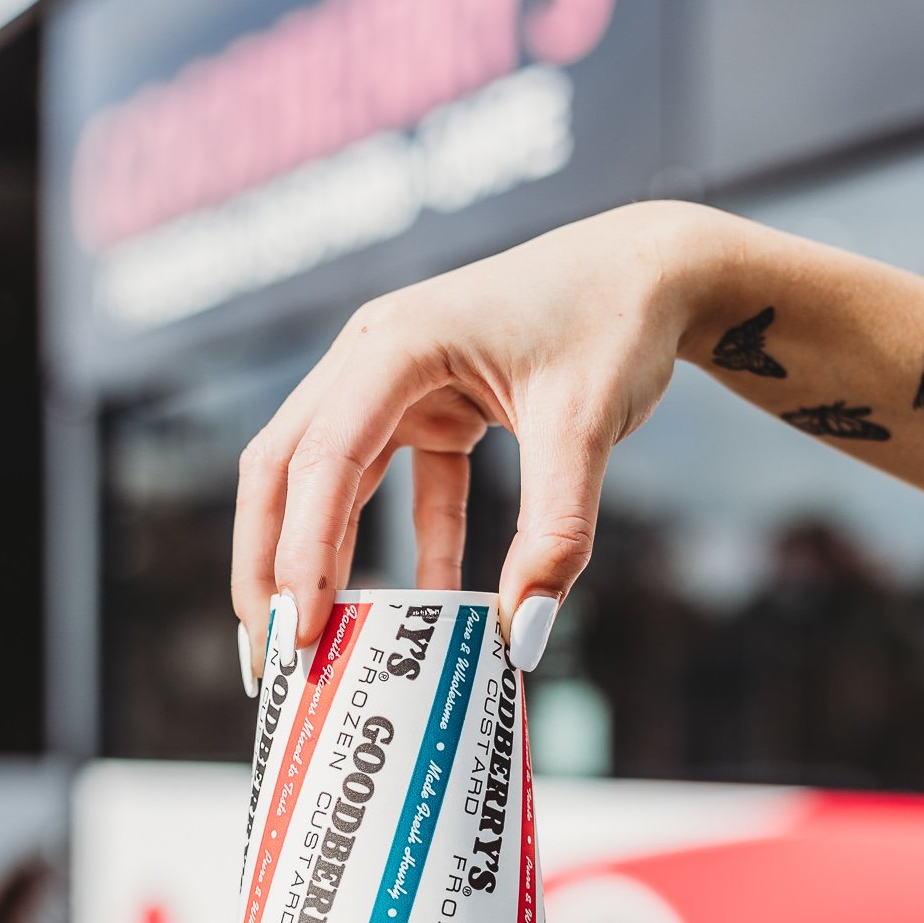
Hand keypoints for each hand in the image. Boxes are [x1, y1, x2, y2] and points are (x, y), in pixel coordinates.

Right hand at [231, 200, 714, 678]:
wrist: (653, 267)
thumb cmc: (616, 321)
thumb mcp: (588, 424)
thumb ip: (557, 530)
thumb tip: (527, 633)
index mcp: (395, 343)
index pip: (325, 458)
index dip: (305, 551)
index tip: (301, 632)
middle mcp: (373, 356)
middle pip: (286, 469)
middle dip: (270, 562)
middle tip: (270, 654)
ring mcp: (393, 382)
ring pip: (326, 480)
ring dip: (319, 559)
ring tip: (316, 642)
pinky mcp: (428, 408)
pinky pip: (396, 488)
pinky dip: (407, 547)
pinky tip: (425, 605)